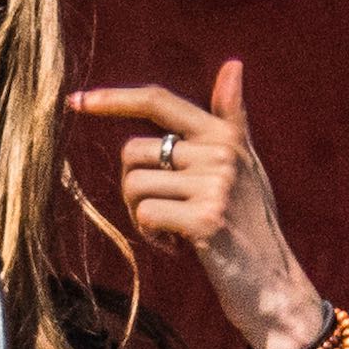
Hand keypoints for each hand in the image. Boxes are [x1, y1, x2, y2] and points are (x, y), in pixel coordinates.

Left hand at [70, 60, 323, 348]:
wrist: (273, 284)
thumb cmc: (251, 224)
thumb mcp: (246, 165)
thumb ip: (231, 118)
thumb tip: (233, 64)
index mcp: (225, 134)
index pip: (158, 100)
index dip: (113, 98)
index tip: (75, 101)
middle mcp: (221, 152)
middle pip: (133, 152)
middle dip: (133, 187)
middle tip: (162, 211)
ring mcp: (215, 185)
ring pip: (134, 185)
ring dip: (140, 215)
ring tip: (173, 230)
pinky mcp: (206, 219)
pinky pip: (145, 214)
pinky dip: (152, 237)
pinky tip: (178, 247)